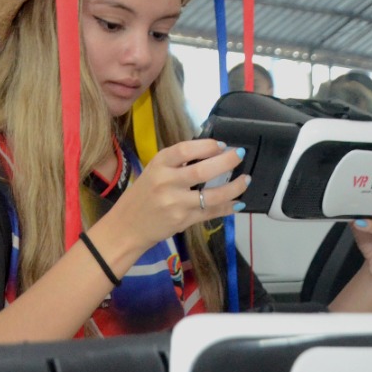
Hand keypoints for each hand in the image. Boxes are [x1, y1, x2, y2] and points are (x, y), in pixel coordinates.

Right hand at [104, 139, 248, 251]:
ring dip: (234, 187)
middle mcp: (166, 182)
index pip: (185, 149)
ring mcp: (175, 203)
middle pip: (202, 170)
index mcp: (158, 165)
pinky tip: (237, 202)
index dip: (207, 145)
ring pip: (212, 195)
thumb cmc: (142, 196)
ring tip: (245, 179)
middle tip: (241, 154)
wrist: (126, 227)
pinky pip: (211, 212)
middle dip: (227, 161)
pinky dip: (228, 207)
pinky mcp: (183, 220)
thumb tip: (211, 155)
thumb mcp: (153, 172)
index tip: (222, 144)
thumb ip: (177, 164)